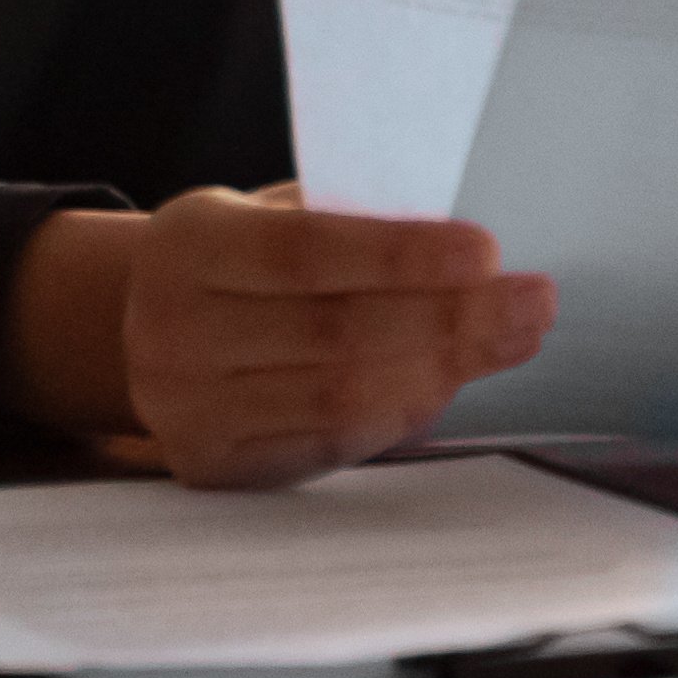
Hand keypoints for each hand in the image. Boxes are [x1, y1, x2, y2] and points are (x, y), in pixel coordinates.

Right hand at [2, 185, 555, 489]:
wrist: (145, 329)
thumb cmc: (241, 260)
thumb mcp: (267, 213)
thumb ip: (345, 220)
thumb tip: (469, 244)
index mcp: (189, 244)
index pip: (303, 251)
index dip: (399, 255)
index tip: (487, 251)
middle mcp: (173, 330)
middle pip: (333, 332)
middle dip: (448, 319)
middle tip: (532, 303)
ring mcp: (187, 408)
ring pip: (337, 398)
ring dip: (438, 370)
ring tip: (508, 341)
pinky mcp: (212, 465)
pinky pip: (325, 447)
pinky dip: (397, 417)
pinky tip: (447, 385)